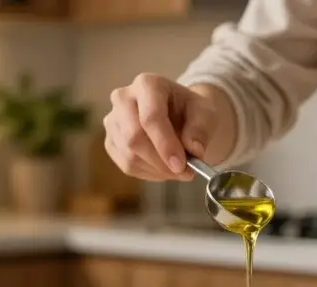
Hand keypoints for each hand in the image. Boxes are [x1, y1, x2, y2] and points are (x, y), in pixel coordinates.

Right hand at [103, 73, 217, 181]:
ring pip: (130, 155)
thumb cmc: (190, 111)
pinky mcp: (111, 141)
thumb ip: (201, 129)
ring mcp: (113, 120)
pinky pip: (127, 165)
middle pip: (134, 138)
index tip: (181, 165)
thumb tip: (194, 151)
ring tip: (178, 169)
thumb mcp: (205, 113)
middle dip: (161, 161)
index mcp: (147, 84)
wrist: (178, 114)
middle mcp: (123, 98)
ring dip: (158, 170)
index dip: (165, 145)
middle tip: (184, 172)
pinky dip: (149, 173)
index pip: (150, 117)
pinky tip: (164, 168)